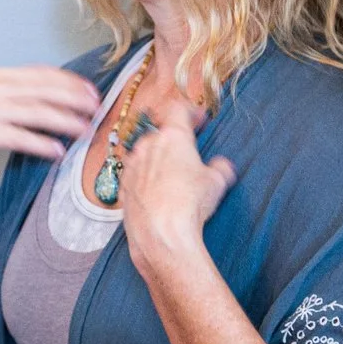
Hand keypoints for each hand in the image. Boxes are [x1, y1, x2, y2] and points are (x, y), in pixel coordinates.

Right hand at [0, 66, 100, 178]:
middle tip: (97, 109)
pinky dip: (42, 144)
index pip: (42, 73)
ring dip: (65, 121)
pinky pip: (21, 138)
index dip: (70, 81)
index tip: (92, 91)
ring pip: (36, 113)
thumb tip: (60, 96)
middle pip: (43, 91)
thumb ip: (20, 92)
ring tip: (85, 130)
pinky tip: (58, 151)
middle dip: (75, 99)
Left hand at [117, 105, 234, 278]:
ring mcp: (132, 165)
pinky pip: (136, 175)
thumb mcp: (217, 182)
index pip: (179, 109)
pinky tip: (157, 193)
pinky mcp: (122, 186)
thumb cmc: (189, 204)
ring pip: (146, 153)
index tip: (199, 120)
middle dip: (174, 141)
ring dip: (158, 159)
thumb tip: (220, 166)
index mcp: (172, 137)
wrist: (160, 234)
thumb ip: (220, 167)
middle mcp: (148, 145)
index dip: (191, 112)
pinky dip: (146, 178)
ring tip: (173, 177)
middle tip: (188, 153)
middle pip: (161, 133)